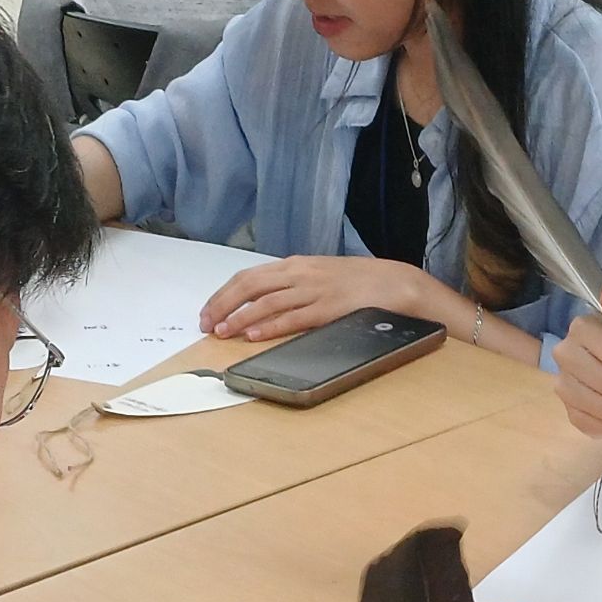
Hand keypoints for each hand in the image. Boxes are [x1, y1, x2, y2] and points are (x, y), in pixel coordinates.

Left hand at [202, 255, 438, 344]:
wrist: (395, 283)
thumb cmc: (357, 282)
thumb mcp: (319, 276)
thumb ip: (292, 286)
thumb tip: (262, 303)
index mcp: (295, 265)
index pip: (248, 277)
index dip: (223, 294)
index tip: (207, 311)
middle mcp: (300, 274)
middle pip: (250, 286)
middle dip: (223, 305)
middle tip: (205, 324)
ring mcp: (314, 291)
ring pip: (266, 302)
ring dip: (240, 318)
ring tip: (221, 332)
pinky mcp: (328, 309)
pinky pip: (293, 318)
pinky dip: (270, 326)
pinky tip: (253, 335)